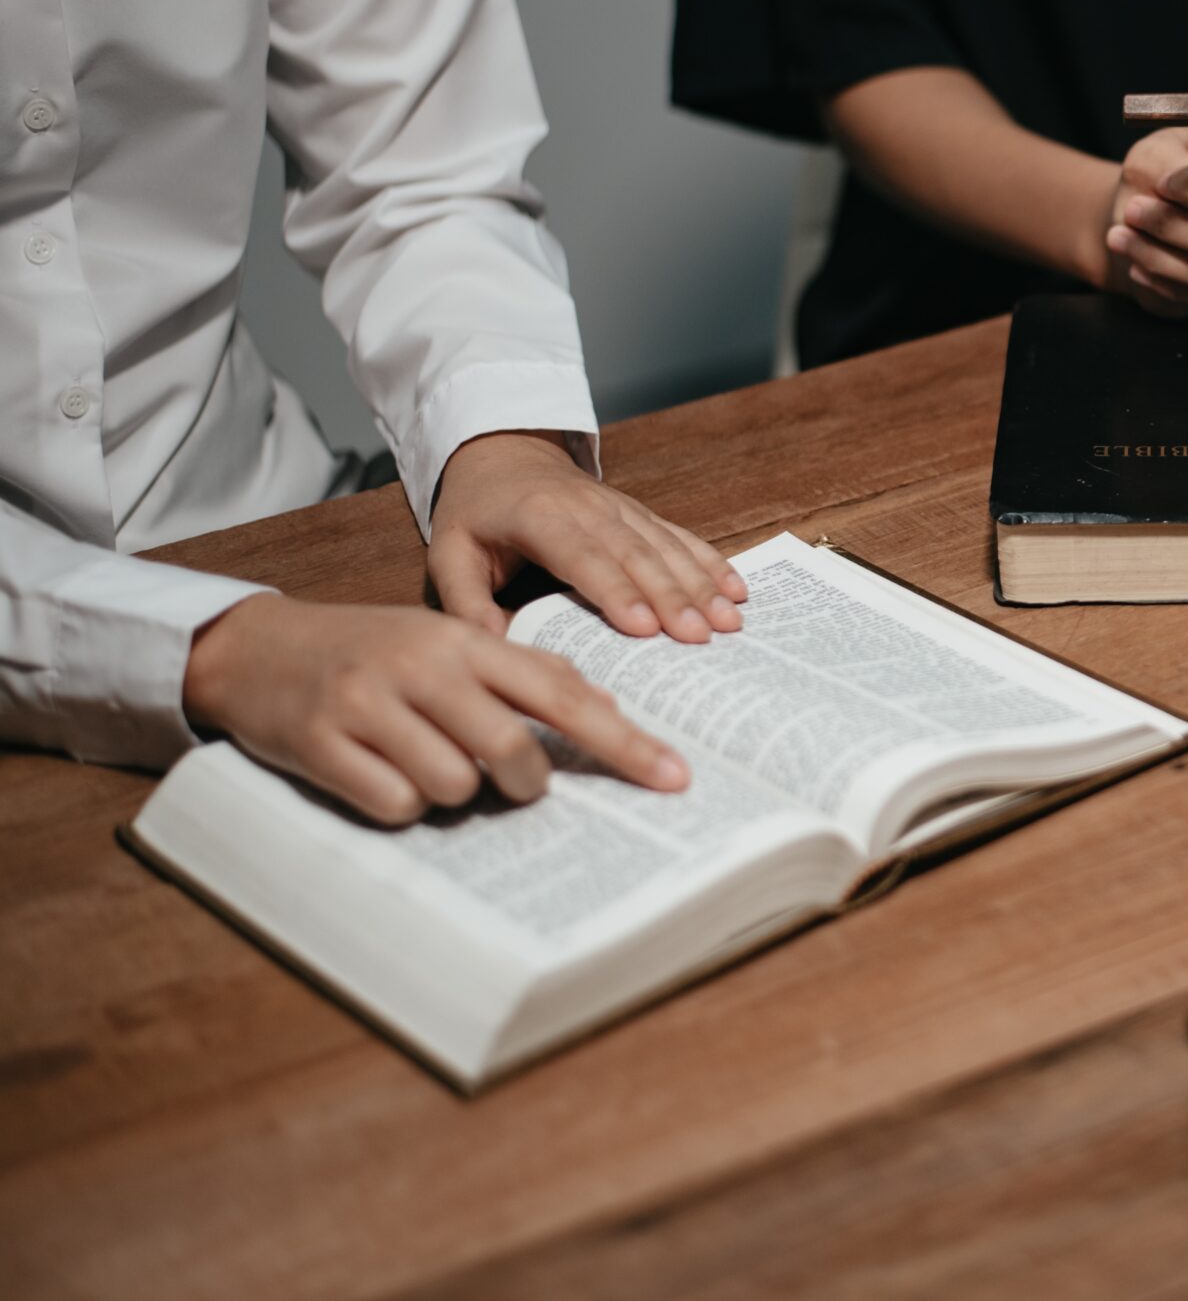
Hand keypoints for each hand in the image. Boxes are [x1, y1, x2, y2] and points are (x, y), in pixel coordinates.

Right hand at [183, 594, 689, 823]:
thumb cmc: (373, 651)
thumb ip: (525, 672)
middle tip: (511, 779)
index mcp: (465, 640)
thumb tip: (609, 710)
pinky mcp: (323, 745)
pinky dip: (401, 803)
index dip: (624, 741)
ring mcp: (370, 706)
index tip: (673, 777)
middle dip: (526, 782)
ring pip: (456, 786)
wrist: (256, 649)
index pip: (563, 695)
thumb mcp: (449, 644)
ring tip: (424, 759)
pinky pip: (396, 805)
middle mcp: (423, 668)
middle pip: (515, 751)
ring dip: (455, 792)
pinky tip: (380, 772)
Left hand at [428, 431, 746, 641]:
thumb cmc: (476, 511)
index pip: (583, 557)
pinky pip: (680, 536)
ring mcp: (621, 508)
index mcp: (539, 517)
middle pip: (637, 555)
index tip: (645, 629)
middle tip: (702, 636)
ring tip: (729, 620)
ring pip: (666, 546)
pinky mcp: (640, 513)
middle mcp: (589, 508)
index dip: (616, 592)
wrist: (503, 454)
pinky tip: (736, 588)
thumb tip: (495, 651)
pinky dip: (711, 561)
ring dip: (700, 583)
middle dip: (672, 596)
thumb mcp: (450, 553)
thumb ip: (466, 604)